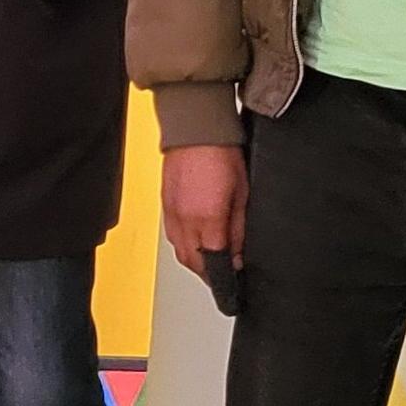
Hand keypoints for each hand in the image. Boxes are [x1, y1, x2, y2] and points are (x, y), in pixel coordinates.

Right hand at [161, 142, 247, 276]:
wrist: (195, 130)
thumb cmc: (220, 154)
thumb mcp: (241, 195)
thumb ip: (238, 230)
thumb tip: (237, 255)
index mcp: (207, 218)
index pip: (213, 261)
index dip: (224, 274)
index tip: (232, 276)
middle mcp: (185, 219)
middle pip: (192, 262)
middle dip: (207, 272)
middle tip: (222, 271)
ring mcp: (171, 213)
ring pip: (179, 252)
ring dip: (193, 260)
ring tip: (208, 257)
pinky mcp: (164, 205)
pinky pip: (171, 235)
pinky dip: (183, 244)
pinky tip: (194, 239)